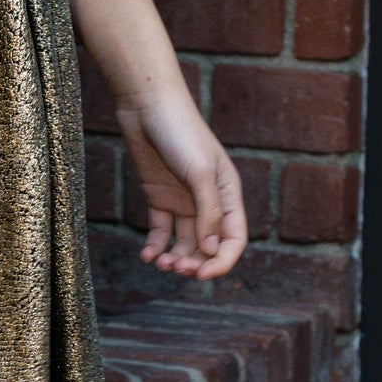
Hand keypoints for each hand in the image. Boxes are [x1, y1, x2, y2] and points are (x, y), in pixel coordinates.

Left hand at [118, 88, 247, 280]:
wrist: (147, 106)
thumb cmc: (180, 133)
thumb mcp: (199, 174)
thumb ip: (208, 213)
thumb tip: (212, 251)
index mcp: (228, 195)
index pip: (234, 239)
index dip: (222, 262)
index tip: (202, 275)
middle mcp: (209, 202)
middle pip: (209, 246)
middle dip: (195, 262)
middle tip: (176, 269)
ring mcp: (184, 201)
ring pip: (185, 243)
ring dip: (175, 258)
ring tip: (159, 263)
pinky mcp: (160, 198)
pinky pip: (162, 231)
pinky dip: (155, 246)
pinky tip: (147, 256)